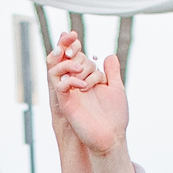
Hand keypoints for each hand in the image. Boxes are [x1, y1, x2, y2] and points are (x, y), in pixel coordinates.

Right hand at [47, 35, 134, 172]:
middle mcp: (74, 85)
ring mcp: (69, 94)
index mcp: (84, 79)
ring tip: (81, 68)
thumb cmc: (114, 116)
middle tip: (79, 49)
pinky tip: (83, 85)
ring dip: (67, 63)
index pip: (73, 56)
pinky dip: (68, 80)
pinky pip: (59, 86)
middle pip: (63, 59)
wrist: (112, 137)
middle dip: (69, 49)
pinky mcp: (66, 104)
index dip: (71, 44)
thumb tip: (109, 56)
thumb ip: (112, 72)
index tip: (74, 34)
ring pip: (56, 70)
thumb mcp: (116, 89)